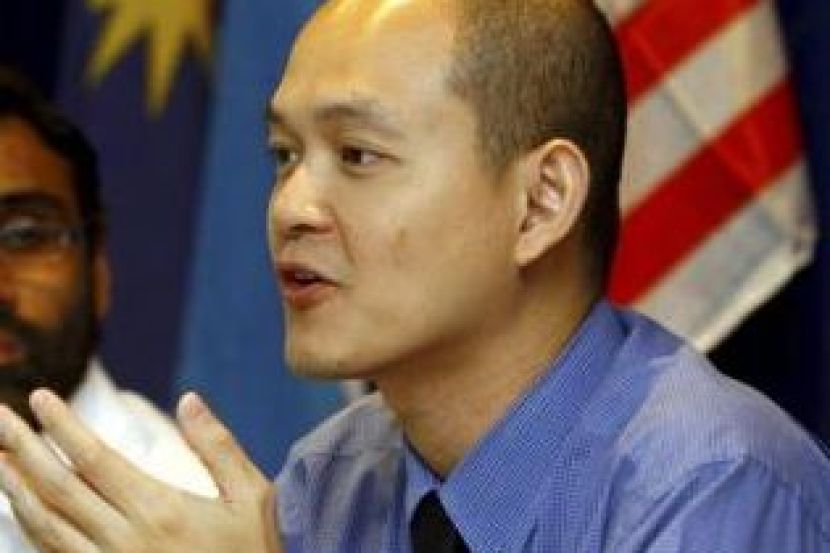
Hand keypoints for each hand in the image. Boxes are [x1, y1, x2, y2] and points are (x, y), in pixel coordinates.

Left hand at [0, 389, 283, 552]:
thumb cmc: (257, 552)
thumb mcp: (252, 497)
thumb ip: (219, 446)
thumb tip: (189, 399)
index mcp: (161, 509)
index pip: (96, 459)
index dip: (62, 427)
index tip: (40, 397)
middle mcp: (126, 539)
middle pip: (58, 488)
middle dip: (21, 448)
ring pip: (47, 525)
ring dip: (14, 488)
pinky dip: (31, 528)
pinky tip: (19, 507)